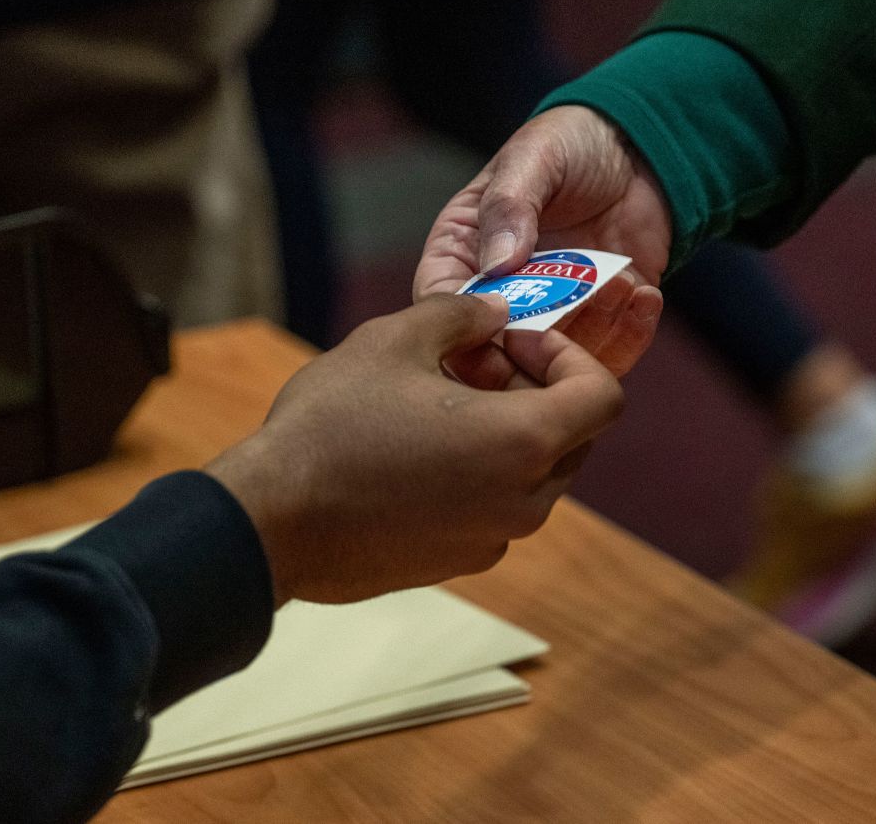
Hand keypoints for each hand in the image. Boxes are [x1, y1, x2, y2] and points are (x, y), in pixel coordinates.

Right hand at [206, 294, 623, 604]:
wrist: (272, 521)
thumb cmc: (332, 426)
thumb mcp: (394, 340)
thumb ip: (462, 315)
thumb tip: (496, 312)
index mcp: (523, 442)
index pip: (604, 397)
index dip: (570, 356)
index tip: (515, 341)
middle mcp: (524, 501)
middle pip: (573, 438)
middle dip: (536, 391)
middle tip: (474, 363)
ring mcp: (492, 540)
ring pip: (532, 476)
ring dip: (506, 432)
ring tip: (439, 403)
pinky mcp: (459, 564)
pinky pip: (495, 509)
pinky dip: (479, 474)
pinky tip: (417, 451)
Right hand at [414, 105, 670, 375]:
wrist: (640, 146)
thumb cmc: (570, 143)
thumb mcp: (532, 159)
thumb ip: (509, 206)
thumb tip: (498, 264)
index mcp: (463, 253)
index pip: (444, 305)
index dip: (464, 330)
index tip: (501, 328)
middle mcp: (501, 294)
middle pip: (496, 352)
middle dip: (534, 351)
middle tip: (571, 323)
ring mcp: (552, 314)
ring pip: (554, 363)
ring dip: (593, 332)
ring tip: (622, 284)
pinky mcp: (601, 323)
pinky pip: (608, 356)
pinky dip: (628, 337)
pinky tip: (644, 293)